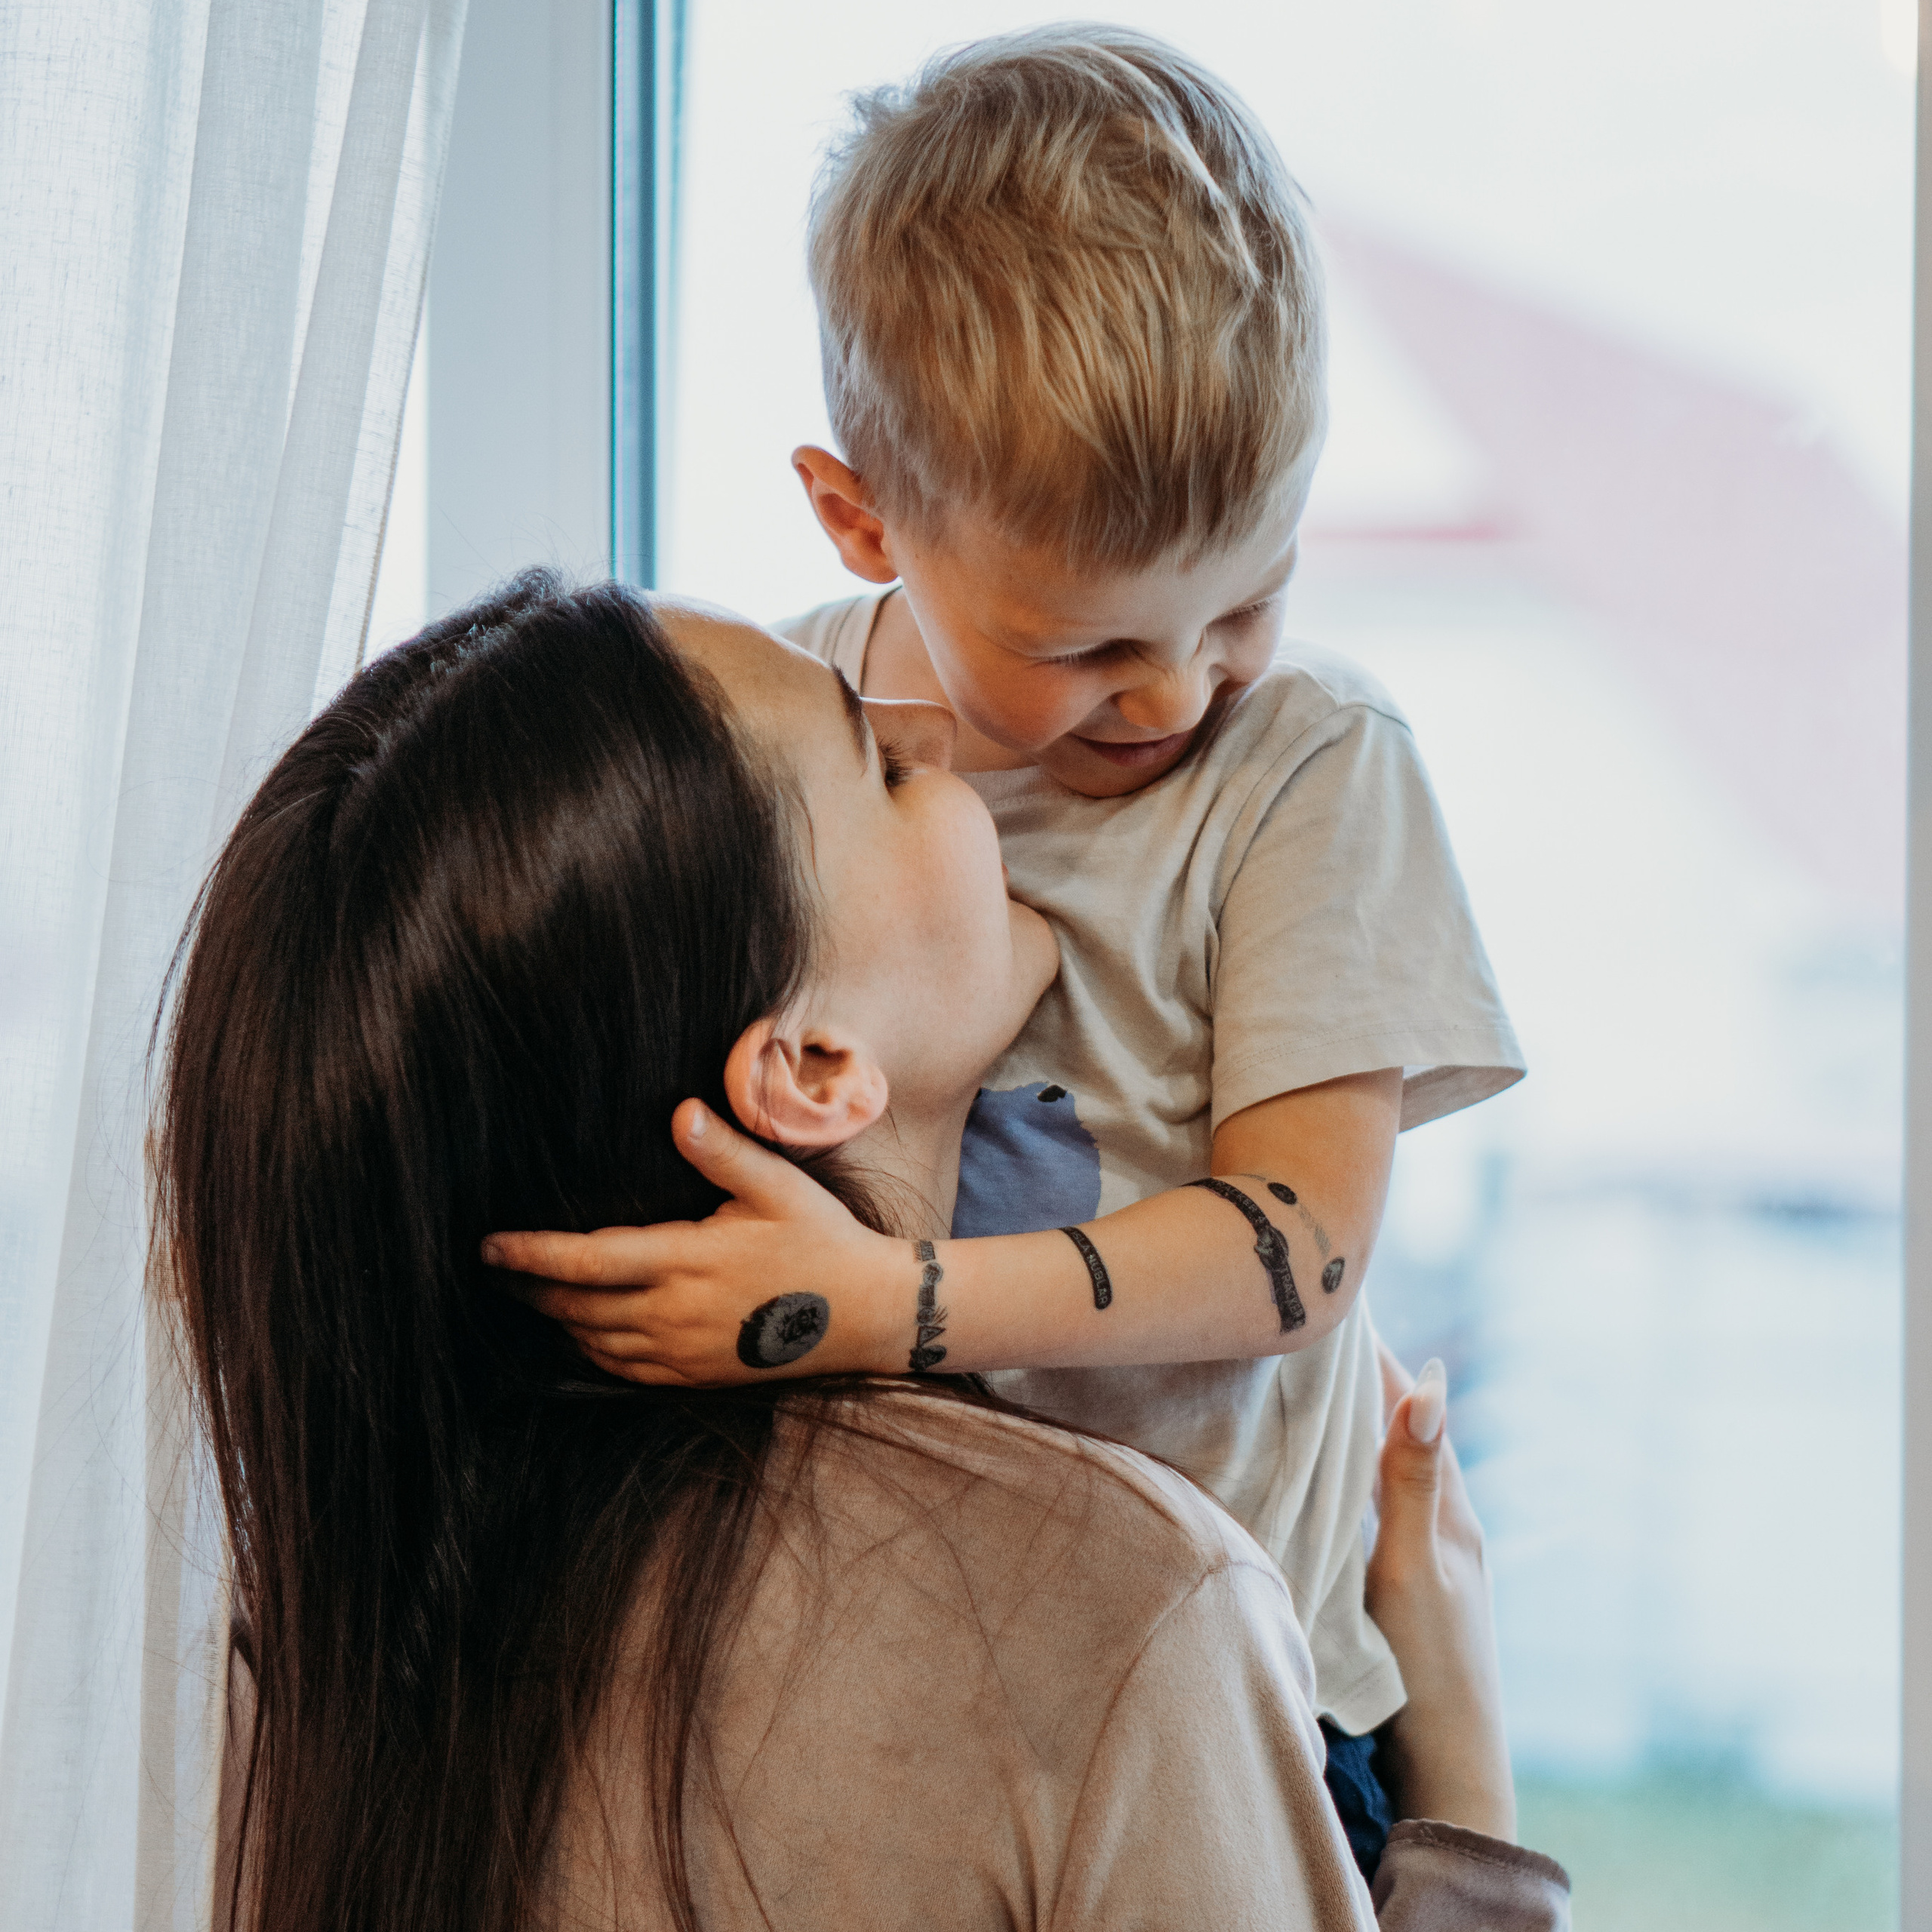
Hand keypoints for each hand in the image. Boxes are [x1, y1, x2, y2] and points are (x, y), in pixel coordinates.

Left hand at [482, 1100, 899, 1384]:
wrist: (866, 1313)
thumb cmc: (821, 1240)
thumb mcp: (778, 1187)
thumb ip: (724, 1152)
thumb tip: (679, 1112)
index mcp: (688, 1261)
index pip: (586, 1261)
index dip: (530, 1255)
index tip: (487, 1246)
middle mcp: (676, 1314)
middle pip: (575, 1307)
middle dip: (527, 1288)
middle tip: (491, 1269)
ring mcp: (684, 1352)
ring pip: (593, 1341)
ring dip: (555, 1318)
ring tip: (526, 1293)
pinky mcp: (696, 1375)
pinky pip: (623, 1369)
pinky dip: (590, 1349)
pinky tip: (581, 1329)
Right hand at [1365, 1344, 1515, 1841]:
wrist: (1452, 1768)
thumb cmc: (1432, 1669)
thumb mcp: (1416, 1567)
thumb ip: (1414, 1480)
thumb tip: (1432, 1384)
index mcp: (1454, 1512)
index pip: (1414, 1411)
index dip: (1380, 1360)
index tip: (1342, 1306)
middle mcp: (1447, 1525)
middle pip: (1404, 1434)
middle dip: (1365, 1381)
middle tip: (1318, 1330)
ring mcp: (1432, 1558)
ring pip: (1391, 1470)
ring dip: (1359, 1426)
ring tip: (1316, 1384)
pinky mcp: (1411, 1587)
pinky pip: (1379, 1507)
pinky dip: (1355, 1474)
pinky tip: (1331, 1476)